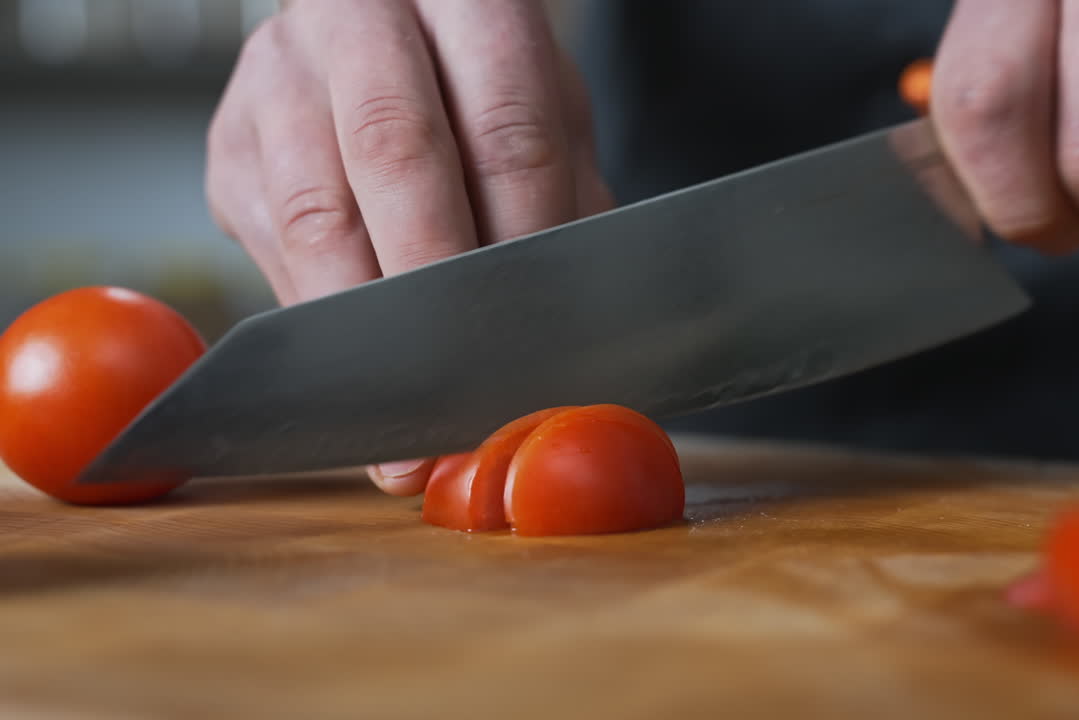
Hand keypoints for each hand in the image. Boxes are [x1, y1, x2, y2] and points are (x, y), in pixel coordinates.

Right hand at [206, 0, 612, 494]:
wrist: (376, 25)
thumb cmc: (475, 78)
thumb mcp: (544, 107)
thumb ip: (563, 194)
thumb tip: (570, 320)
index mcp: (462, 2)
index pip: (504, 129)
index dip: (523, 240)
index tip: (536, 331)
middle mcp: (355, 24)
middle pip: (396, 156)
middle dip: (434, 288)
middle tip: (463, 384)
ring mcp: (277, 82)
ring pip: (314, 214)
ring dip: (364, 327)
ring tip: (404, 413)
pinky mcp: (229, 146)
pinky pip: (270, 250)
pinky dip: (320, 321)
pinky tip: (355, 368)